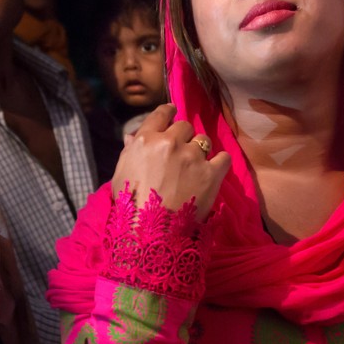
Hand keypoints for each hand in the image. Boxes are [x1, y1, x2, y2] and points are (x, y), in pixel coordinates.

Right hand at [112, 104, 230, 222]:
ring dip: (201, 150)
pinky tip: (214, 170)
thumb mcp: (121, 175)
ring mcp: (193, 156)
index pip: (161, 114)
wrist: (151, 232)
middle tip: (182, 151)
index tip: (173, 112)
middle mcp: (171, 142)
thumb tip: (132, 137)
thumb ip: (130, 152)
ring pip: (203, 140)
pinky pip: (223, 158)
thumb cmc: (129, 205)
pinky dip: (219, 163)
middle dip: (184, 136)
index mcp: (146, 140)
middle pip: (185, 126)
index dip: (169, 111)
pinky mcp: (211, 173)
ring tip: (197, 165)